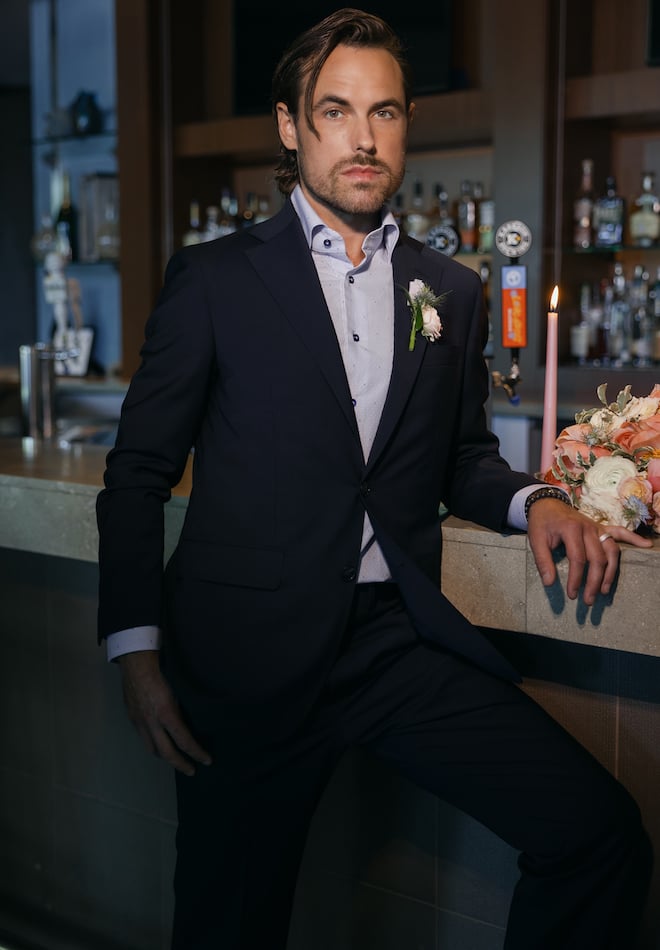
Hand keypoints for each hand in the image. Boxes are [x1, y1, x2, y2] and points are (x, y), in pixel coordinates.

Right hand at [118, 650, 211, 775]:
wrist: (137, 665)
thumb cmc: (162, 673)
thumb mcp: (178, 691)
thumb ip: (182, 710)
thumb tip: (193, 724)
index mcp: (167, 714)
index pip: (185, 741)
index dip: (196, 753)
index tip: (206, 760)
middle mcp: (152, 722)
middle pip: (167, 752)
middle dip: (180, 764)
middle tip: (192, 770)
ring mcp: (140, 722)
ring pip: (153, 749)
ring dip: (165, 757)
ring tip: (176, 759)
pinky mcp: (133, 719)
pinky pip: (144, 738)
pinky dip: (154, 744)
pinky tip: (160, 743)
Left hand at [526, 498, 653, 604]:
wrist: (547, 503)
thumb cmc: (542, 523)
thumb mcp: (535, 540)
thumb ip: (542, 561)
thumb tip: (549, 583)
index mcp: (571, 529)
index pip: (578, 559)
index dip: (576, 579)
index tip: (572, 594)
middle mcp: (588, 528)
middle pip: (597, 558)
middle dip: (594, 582)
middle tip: (588, 601)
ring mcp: (597, 527)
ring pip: (611, 551)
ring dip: (610, 572)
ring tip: (605, 591)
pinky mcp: (601, 527)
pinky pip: (620, 532)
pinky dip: (634, 538)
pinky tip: (646, 545)